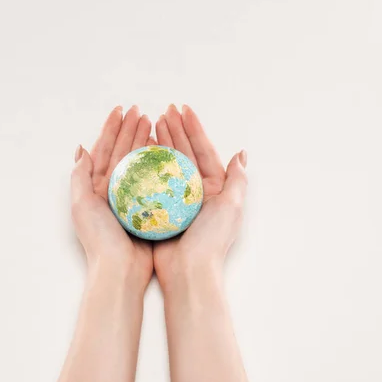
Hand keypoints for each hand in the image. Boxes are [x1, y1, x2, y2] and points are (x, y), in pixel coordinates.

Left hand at [71, 105, 154, 291]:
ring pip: (139, 164)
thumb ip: (80, 177)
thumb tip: (81, 149)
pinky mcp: (148, 209)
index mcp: (95, 187)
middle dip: (130, 130)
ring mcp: (131, 200)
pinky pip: (154, 182)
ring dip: (144, 143)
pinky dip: (158, 165)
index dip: (111, 129)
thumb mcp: (82, 205)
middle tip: (141, 111)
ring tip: (155, 123)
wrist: (120, 270)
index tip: (121, 110)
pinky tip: (166, 152)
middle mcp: (113, 191)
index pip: (104, 150)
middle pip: (122, 153)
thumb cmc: (100, 239)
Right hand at [153, 104, 247, 290]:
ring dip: (161, 143)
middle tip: (164, 111)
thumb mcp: (231, 207)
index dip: (194, 129)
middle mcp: (196, 192)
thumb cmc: (211, 240)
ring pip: (167, 165)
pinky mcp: (160, 210)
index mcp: (215, 188)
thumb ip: (237, 179)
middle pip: (185, 154)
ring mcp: (176, 200)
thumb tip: (241, 154)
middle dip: (175, 131)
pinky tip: (140, 151)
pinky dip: (147, 165)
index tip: (183, 110)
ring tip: (151, 123)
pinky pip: (152, 182)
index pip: (203, 151)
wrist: (188, 271)